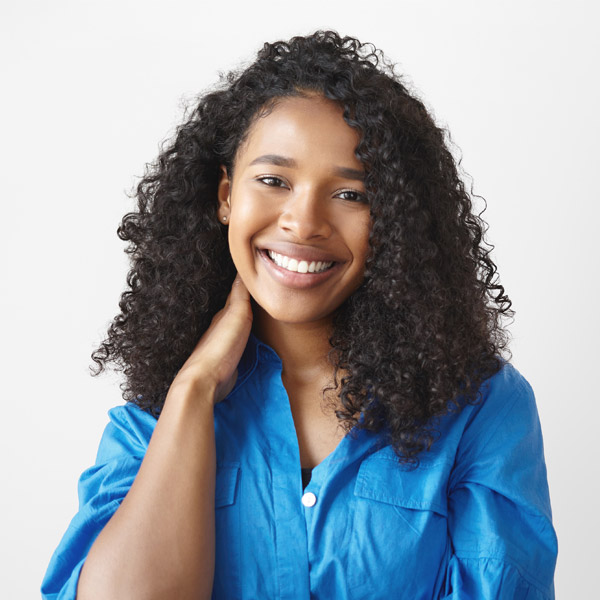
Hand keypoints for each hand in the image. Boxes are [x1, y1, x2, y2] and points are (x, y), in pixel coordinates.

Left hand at [168, 274, 252, 404]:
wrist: (206, 380)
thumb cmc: (221, 346)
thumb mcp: (236, 314)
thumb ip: (240, 294)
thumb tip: (242, 269)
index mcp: (223, 314)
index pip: (236, 295)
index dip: (246, 286)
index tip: (256, 276)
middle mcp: (222, 328)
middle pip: (237, 312)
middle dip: (248, 303)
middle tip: (261, 294)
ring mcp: (224, 346)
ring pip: (238, 328)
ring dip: (248, 322)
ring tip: (259, 315)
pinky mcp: (229, 363)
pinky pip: (241, 346)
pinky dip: (248, 340)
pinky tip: (252, 341)